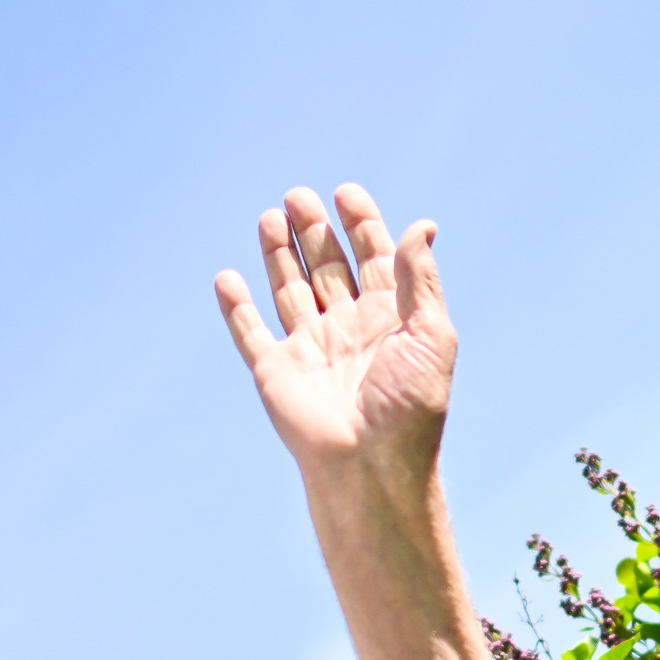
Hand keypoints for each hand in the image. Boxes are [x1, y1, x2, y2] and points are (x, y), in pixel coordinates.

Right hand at [215, 185, 456, 482]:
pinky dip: (237, 306)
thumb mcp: (431, 334)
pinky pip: (250, 332)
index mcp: (388, 319)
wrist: (372, 467)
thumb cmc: (411, 407)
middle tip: (299, 196)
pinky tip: (228, 277)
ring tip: (271, 216)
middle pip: (328, 266)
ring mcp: (310, 349)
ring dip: (279, 254)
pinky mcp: (275, 372)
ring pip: (289, 289)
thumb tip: (423, 225)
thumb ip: (419, 279)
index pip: (374, 259)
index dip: (361, 224)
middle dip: (314, 230)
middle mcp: (348, 329)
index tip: (346, 193)